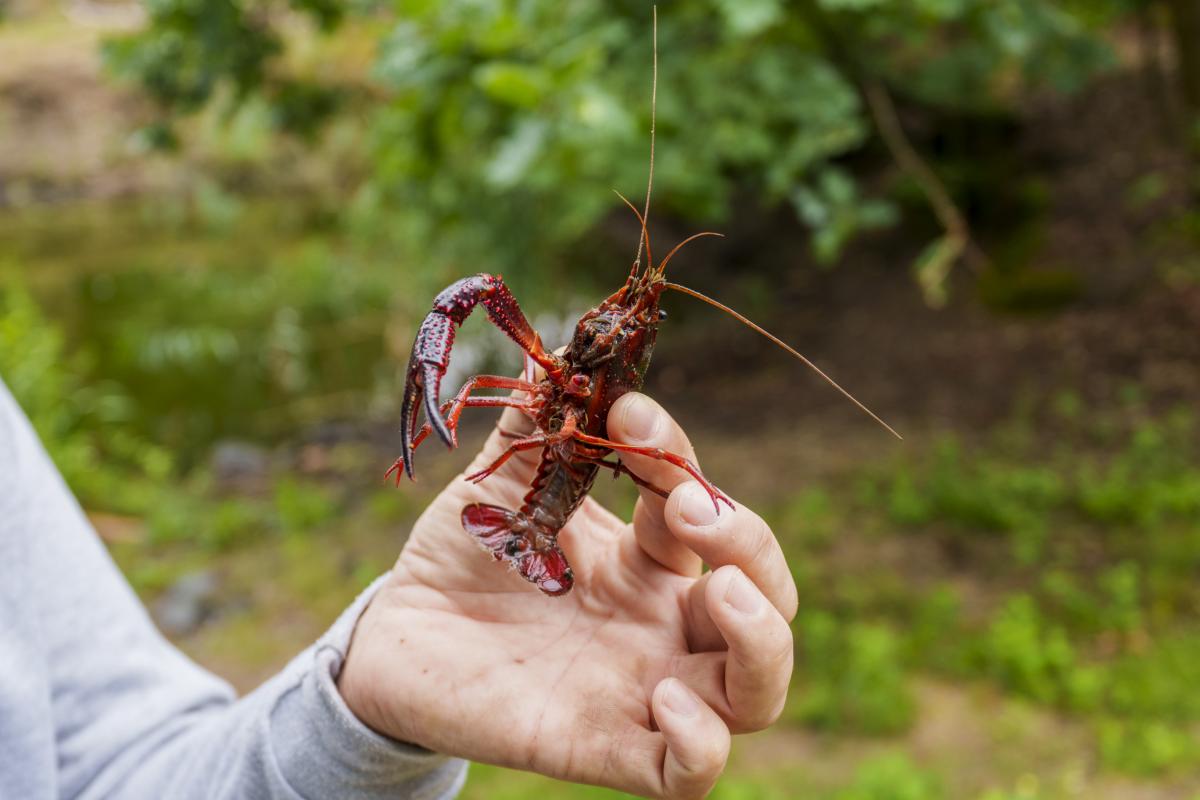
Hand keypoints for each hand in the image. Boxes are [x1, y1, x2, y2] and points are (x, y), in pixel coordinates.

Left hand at [339, 392, 797, 798]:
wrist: (396, 634)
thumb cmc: (461, 555)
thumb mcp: (501, 483)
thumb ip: (537, 421)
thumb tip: (558, 338)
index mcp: (647, 556)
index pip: (707, 506)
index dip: (681, 457)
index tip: (624, 413)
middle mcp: (661, 621)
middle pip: (767, 598)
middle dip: (749, 543)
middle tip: (687, 506)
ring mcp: (644, 688)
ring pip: (757, 690)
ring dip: (762, 638)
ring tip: (716, 592)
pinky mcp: (606, 746)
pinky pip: (690, 773)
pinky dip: (699, 741)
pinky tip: (656, 696)